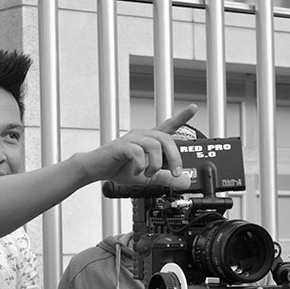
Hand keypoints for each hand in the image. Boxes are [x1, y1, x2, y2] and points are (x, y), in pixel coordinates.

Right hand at [77, 104, 197, 187]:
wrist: (96, 169)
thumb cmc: (119, 168)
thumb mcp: (148, 177)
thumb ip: (166, 178)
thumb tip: (184, 181)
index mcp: (149, 140)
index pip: (169, 126)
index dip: (182, 117)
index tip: (194, 108)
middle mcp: (142, 136)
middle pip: (167, 139)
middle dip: (175, 158)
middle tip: (175, 173)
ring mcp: (131, 139)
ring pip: (154, 145)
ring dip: (156, 164)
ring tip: (149, 174)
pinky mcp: (121, 146)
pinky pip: (137, 152)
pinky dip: (141, 165)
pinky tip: (138, 172)